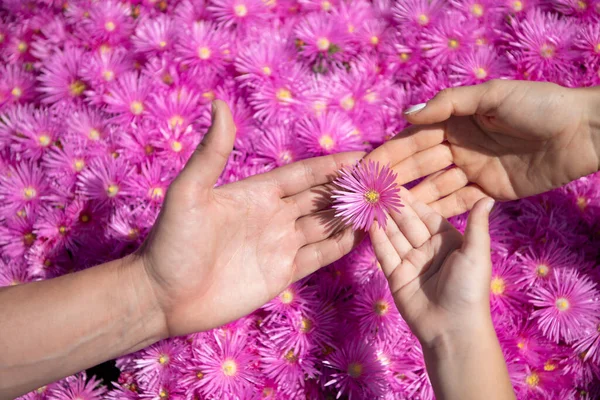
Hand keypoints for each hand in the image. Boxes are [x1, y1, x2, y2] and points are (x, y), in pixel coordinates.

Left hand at [138, 101, 362, 336]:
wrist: (163, 296)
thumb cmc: (173, 242)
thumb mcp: (190, 192)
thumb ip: (212, 152)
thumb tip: (218, 104)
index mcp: (257, 193)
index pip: (304, 174)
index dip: (333, 165)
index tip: (363, 156)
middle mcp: (274, 215)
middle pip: (320, 198)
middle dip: (349, 189)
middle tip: (383, 180)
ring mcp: (280, 245)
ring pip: (325, 225)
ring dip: (351, 215)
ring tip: (382, 206)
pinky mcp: (283, 273)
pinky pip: (319, 255)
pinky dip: (341, 245)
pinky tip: (362, 236)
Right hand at [369, 80, 599, 216]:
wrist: (582, 133)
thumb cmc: (538, 106)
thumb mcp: (491, 96)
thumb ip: (448, 105)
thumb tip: (406, 115)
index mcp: (456, 121)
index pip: (414, 140)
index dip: (389, 154)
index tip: (365, 168)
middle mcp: (460, 146)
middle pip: (420, 166)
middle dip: (395, 179)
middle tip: (368, 196)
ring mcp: (474, 171)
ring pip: (436, 187)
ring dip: (412, 199)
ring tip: (386, 214)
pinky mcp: (490, 192)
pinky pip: (460, 203)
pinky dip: (439, 211)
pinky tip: (418, 222)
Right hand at [369, 190, 513, 398]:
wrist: (453, 328)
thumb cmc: (469, 288)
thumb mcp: (475, 253)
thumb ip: (476, 224)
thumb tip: (487, 198)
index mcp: (448, 241)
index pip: (426, 215)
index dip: (412, 200)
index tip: (396, 183)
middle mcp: (427, 249)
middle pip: (406, 223)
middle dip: (393, 207)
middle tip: (376, 187)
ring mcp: (411, 263)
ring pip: (394, 236)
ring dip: (382, 219)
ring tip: (368, 201)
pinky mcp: (396, 277)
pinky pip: (386, 255)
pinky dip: (377, 240)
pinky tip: (368, 224)